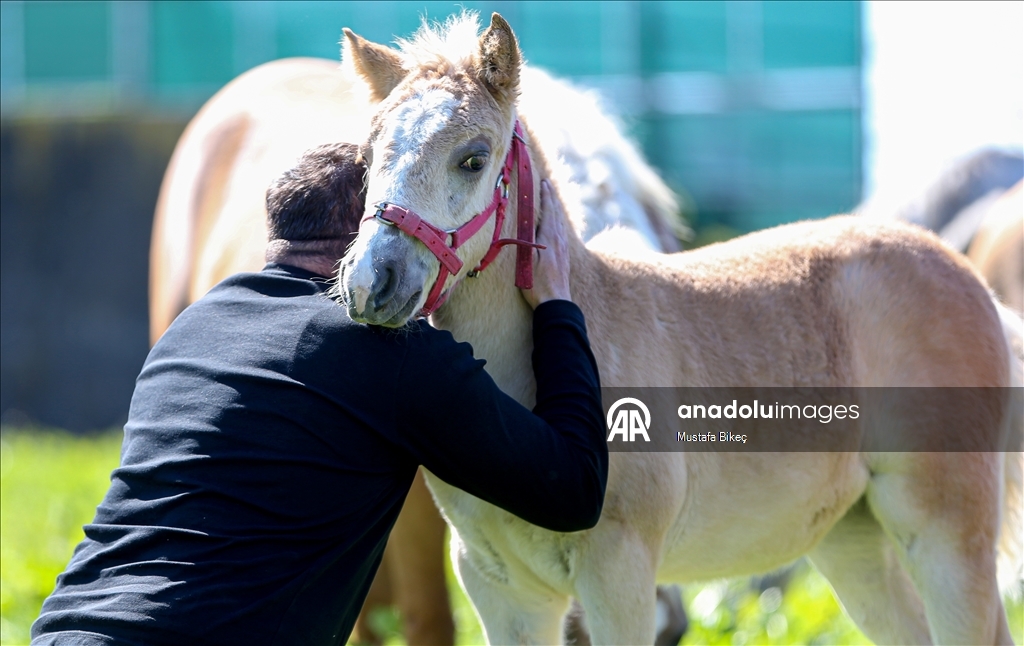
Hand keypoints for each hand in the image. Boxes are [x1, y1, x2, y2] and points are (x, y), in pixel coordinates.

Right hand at [521, 180, 571, 308]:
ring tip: (553, 201)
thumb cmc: (537, 284)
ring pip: (561, 224)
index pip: (549, 211)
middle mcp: (559, 241)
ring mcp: (563, 250)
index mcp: (550, 238)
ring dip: (556, 209)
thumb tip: (524, 220)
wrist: (555, 303)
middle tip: (548, 185)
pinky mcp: (564, 259)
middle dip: (552, 198)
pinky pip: (562, 234)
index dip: (546, 196)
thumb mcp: (527, 260)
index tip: (544, 182)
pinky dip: (558, 223)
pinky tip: (557, 227)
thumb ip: (526, 239)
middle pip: (557, 214)